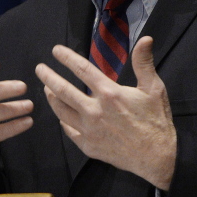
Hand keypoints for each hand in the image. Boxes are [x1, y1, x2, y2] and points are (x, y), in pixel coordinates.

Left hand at [35, 36, 176, 189]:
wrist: (157, 158)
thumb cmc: (156, 121)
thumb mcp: (154, 88)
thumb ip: (144, 63)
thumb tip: (146, 38)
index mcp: (109, 93)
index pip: (82, 70)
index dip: (67, 58)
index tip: (55, 50)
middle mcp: (94, 110)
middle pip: (62, 90)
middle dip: (48, 77)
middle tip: (39, 69)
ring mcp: (88, 130)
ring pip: (61, 111)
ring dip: (51, 98)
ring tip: (46, 89)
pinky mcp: (87, 146)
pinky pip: (68, 130)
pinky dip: (62, 120)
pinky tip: (61, 116)